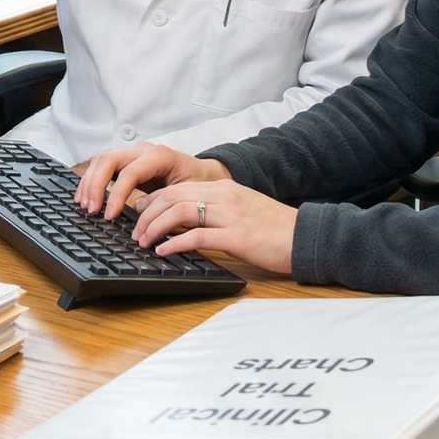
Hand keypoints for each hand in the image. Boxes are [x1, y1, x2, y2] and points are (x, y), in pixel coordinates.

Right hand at [74, 142, 228, 217]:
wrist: (203, 174)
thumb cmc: (198, 184)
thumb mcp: (187, 194)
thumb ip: (165, 203)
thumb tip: (141, 218)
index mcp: (160, 156)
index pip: (129, 172)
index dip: (115, 194)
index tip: (109, 215)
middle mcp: (144, 151)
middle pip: (108, 159)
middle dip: (95, 185)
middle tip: (91, 210)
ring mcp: (133, 154)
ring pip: (101, 160)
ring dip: (89, 183)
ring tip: (84, 206)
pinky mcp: (126, 162)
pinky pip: (102, 166)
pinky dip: (91, 181)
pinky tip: (86, 198)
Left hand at [130, 178, 298, 273]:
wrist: (304, 236)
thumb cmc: (274, 228)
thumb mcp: (242, 209)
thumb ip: (216, 210)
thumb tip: (187, 221)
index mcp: (224, 188)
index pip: (177, 187)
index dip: (153, 199)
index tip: (137, 212)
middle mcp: (224, 196)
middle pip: (172, 197)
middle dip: (147, 214)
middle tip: (134, 231)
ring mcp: (230, 215)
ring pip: (179, 212)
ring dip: (155, 227)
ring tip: (143, 242)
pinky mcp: (236, 236)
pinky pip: (197, 236)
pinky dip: (175, 243)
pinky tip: (164, 251)